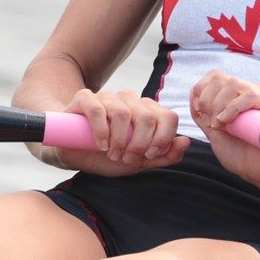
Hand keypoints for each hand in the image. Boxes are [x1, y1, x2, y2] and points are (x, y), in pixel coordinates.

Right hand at [50, 88, 188, 176]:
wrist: (74, 153)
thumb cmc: (108, 155)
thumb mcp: (140, 162)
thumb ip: (164, 156)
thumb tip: (185, 141)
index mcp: (147, 112)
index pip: (168, 116)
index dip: (163, 138)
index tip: (149, 155)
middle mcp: (130, 100)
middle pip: (146, 117)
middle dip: (138, 144)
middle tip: (126, 158)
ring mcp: (108, 96)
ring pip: (122, 113)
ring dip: (118, 140)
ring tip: (111, 153)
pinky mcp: (85, 97)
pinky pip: (97, 109)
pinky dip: (101, 130)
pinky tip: (100, 144)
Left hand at [188, 70, 259, 192]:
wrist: (255, 172)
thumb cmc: (237, 153)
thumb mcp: (213, 129)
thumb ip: (203, 112)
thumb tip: (193, 93)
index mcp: (239, 95)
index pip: (216, 76)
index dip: (202, 91)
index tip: (202, 114)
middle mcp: (255, 91)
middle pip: (223, 78)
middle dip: (208, 100)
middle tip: (211, 123)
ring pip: (235, 84)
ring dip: (219, 105)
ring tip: (220, 125)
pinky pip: (251, 95)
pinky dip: (233, 108)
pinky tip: (227, 122)